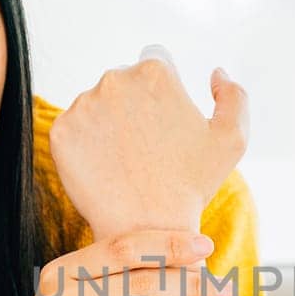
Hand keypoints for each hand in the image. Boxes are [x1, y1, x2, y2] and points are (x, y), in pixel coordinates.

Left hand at [49, 46, 249, 243]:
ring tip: (125, 161)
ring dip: (107, 124)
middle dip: (134, 107)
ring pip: (96, 105)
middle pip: (123, 83)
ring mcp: (83, 105)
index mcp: (155, 72)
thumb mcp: (232, 140)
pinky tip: (104, 168)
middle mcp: (114, 80)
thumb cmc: (192, 186)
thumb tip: (215, 73)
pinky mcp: (61, 132)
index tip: (163, 124)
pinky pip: (73, 129)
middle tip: (146, 148)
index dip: (162, 94)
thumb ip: (233, 96)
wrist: (148, 232)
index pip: (155, 64)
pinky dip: (85, 146)